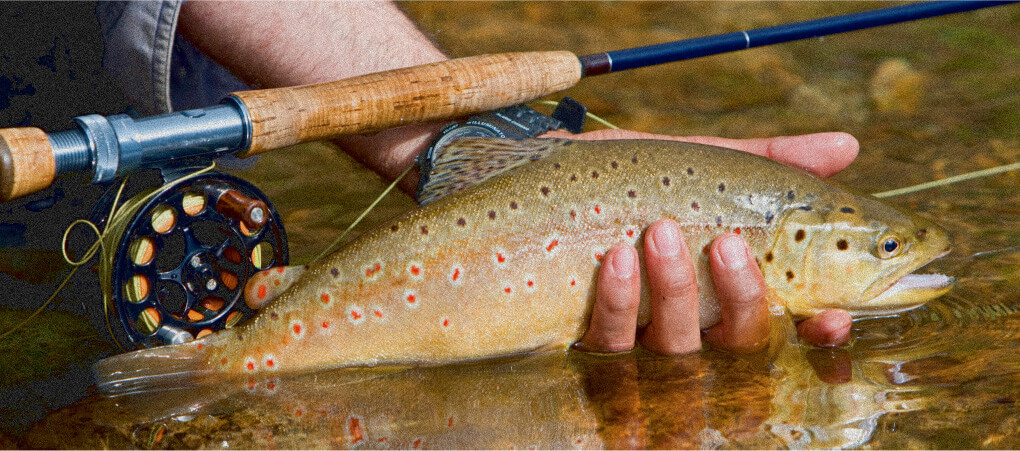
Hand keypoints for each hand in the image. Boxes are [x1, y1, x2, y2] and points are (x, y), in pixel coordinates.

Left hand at [552, 129, 858, 352]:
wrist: (537, 179)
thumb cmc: (628, 178)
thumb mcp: (699, 164)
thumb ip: (770, 163)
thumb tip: (849, 147)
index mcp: (726, 292)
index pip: (786, 329)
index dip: (817, 333)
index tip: (831, 315)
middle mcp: (692, 325)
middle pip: (738, 345)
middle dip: (743, 300)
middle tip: (728, 243)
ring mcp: (639, 339)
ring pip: (677, 350)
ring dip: (677, 293)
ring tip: (661, 233)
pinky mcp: (589, 341)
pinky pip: (611, 344)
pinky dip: (620, 303)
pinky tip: (618, 260)